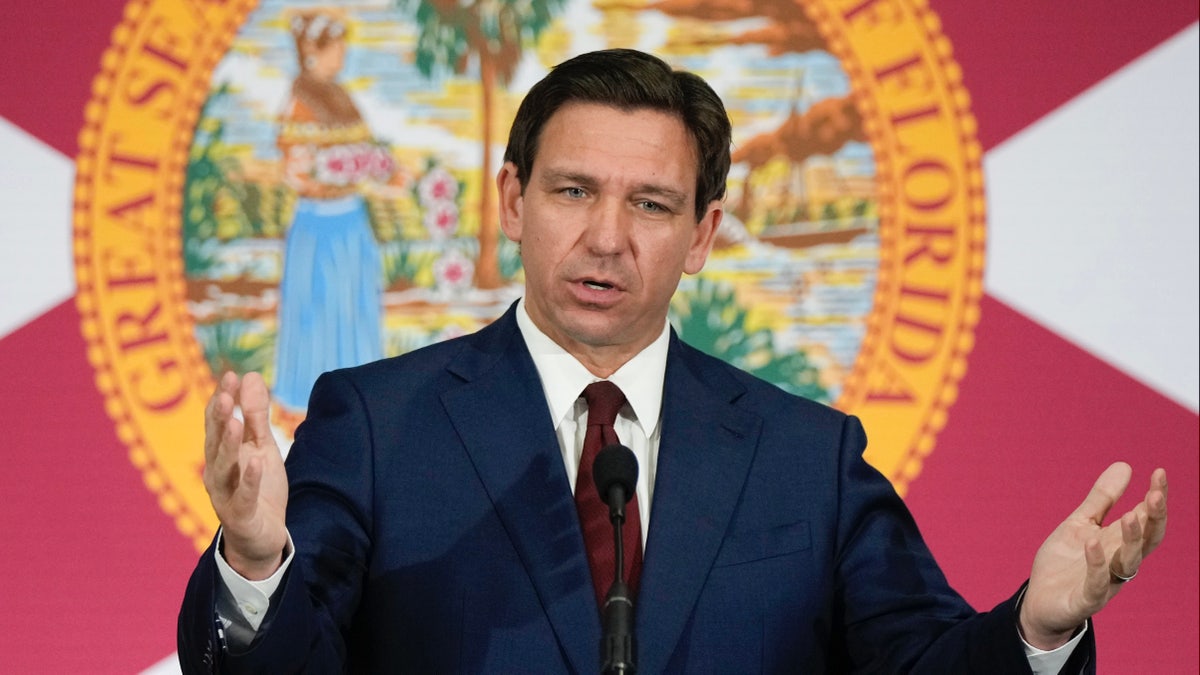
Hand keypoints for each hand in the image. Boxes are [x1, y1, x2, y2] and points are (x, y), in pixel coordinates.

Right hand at [202, 371, 289, 579]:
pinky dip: (249, 479)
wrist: (262, 537)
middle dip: (219, 417)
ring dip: (227, 444)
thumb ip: (256, 416)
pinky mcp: (240, 515)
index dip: (223, 398)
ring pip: (223, 467)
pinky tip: (257, 461)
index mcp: (221, 453)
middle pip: (215, 441)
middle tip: (226, 394)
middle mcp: (216, 472)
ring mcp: (225, 494)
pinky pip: (243, 496)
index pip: (217, 422)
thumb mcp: (262, 447)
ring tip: (234, 421)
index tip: (232, 375)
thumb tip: (250, 376)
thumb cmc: (258, 488)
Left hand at [1019, 462, 1167, 648]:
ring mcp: (1106, 583)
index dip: (1155, 498)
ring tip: (1130, 515)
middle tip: (1155, 494)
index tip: (1158, 472)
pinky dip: (1097, 564)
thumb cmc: (1064, 563)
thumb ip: (1102, 499)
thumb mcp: (1080, 524)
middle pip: (1147, 541)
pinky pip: (1097, 584)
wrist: (1040, 602)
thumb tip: (1126, 465)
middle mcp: (1119, 562)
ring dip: (1131, 540)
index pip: (1146, 520)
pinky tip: (1092, 543)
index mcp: (1119, 543)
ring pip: (1129, 563)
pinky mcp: (1086, 600)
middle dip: (1154, 519)